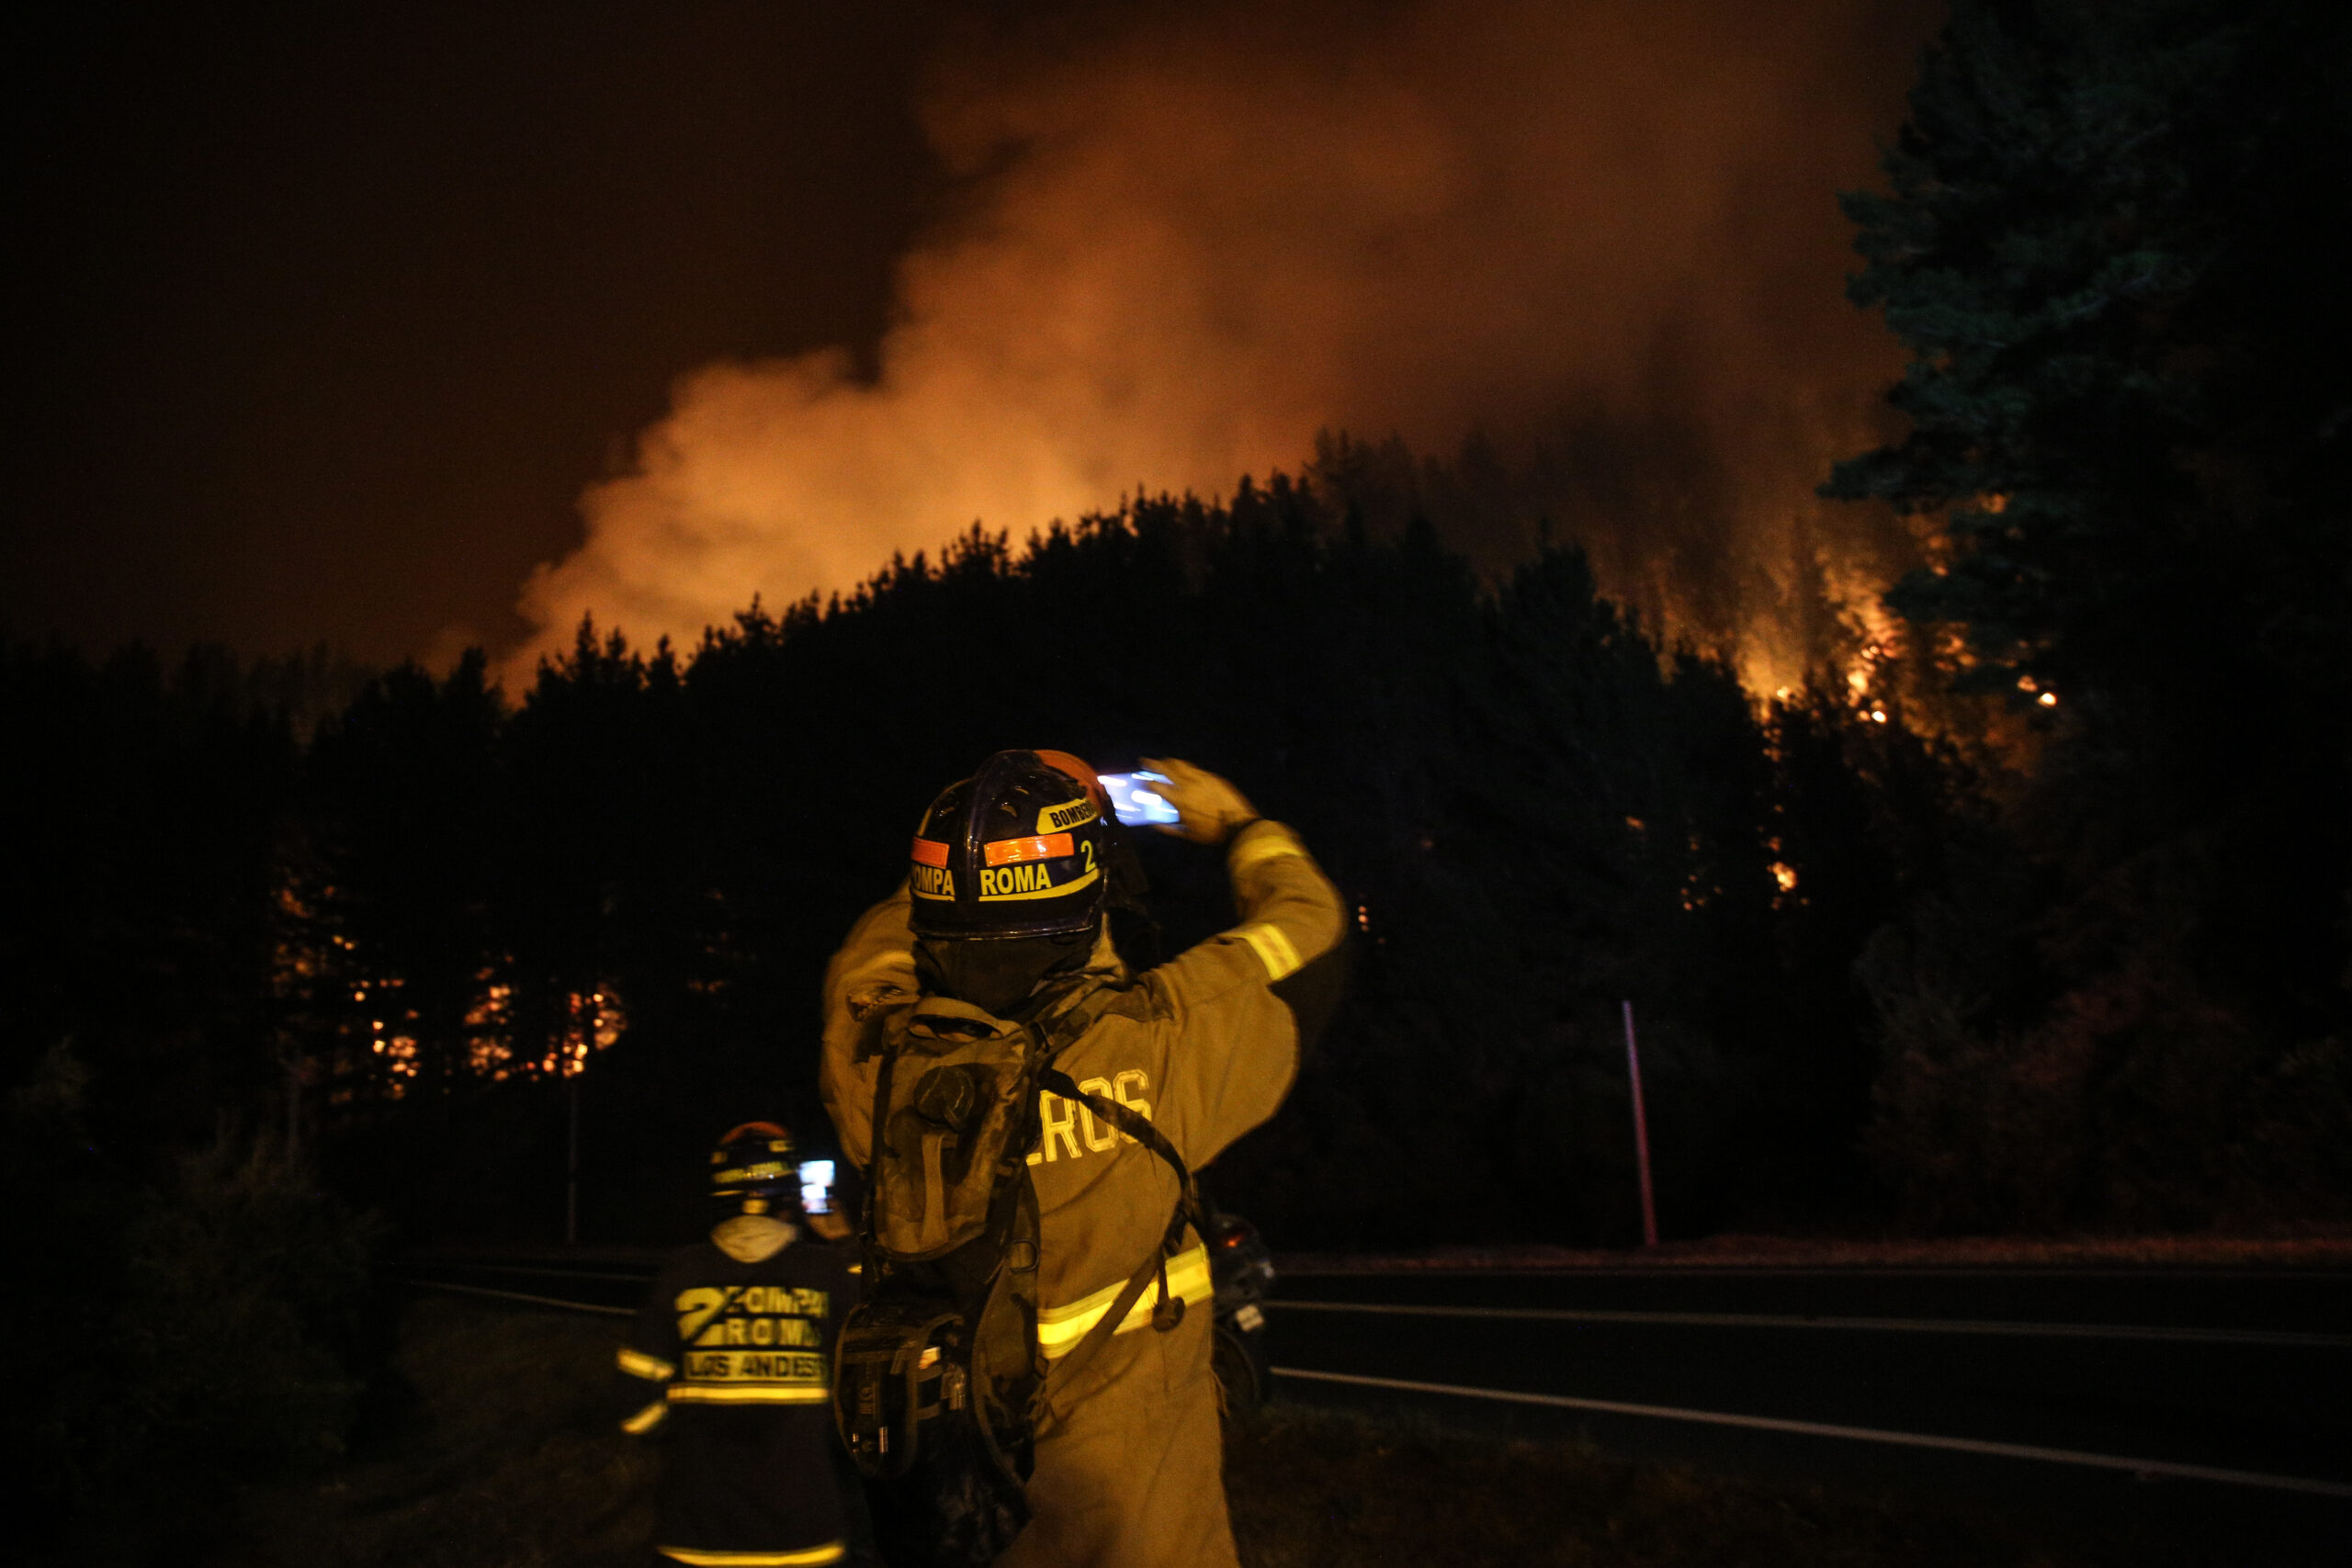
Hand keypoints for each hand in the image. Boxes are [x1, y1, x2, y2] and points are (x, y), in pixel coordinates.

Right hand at [1136, 758, 1256, 844]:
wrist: (1239, 826)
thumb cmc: (1211, 834)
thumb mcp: (1187, 834)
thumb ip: (1168, 828)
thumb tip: (1155, 824)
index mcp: (1179, 800)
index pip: (1157, 785)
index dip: (1147, 782)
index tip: (1143, 781)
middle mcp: (1188, 785)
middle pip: (1166, 768)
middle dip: (1153, 764)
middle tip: (1146, 761)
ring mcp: (1202, 778)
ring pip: (1181, 764)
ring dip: (1169, 762)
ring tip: (1164, 762)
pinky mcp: (1213, 777)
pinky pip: (1195, 768)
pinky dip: (1186, 768)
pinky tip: (1184, 769)